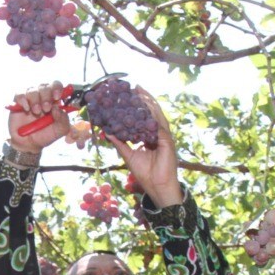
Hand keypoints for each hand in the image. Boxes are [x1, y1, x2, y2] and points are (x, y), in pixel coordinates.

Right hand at [8, 82, 70, 152]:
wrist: (29, 144)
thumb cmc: (45, 135)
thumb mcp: (59, 130)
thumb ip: (63, 120)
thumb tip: (57, 107)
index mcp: (53, 100)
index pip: (56, 86)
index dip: (57, 88)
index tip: (57, 97)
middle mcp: (42, 97)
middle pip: (45, 86)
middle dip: (46, 96)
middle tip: (46, 109)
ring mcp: (29, 99)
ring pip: (32, 89)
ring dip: (35, 100)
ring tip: (36, 112)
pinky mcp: (18, 102)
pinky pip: (19, 94)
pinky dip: (23, 99)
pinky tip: (26, 108)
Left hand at [107, 87, 182, 206]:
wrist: (157, 186)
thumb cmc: (146, 173)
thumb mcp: (128, 155)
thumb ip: (119, 143)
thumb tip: (107, 132)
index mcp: (149, 136)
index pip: (143, 118)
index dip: (136, 107)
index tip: (127, 96)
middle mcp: (157, 134)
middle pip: (150, 112)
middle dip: (143, 99)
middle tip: (134, 87)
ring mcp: (163, 136)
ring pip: (156, 115)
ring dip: (148, 102)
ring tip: (140, 91)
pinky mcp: (167, 140)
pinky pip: (158, 125)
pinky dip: (152, 115)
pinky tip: (145, 106)